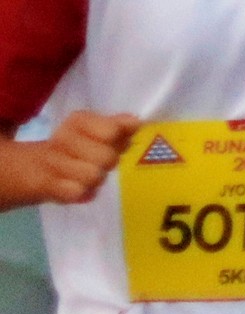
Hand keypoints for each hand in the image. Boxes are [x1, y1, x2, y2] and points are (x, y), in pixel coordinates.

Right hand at [11, 111, 136, 203]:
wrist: (39, 167)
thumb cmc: (81, 147)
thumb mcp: (100, 131)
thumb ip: (120, 126)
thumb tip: (136, 123)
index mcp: (79, 120)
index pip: (112, 132)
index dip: (118, 141)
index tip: (110, 143)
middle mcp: (63, 137)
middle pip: (107, 157)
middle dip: (108, 163)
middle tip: (98, 162)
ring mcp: (52, 161)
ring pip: (94, 176)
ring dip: (96, 180)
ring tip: (88, 175)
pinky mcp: (46, 184)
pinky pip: (77, 193)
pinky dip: (82, 193)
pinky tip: (76, 187)